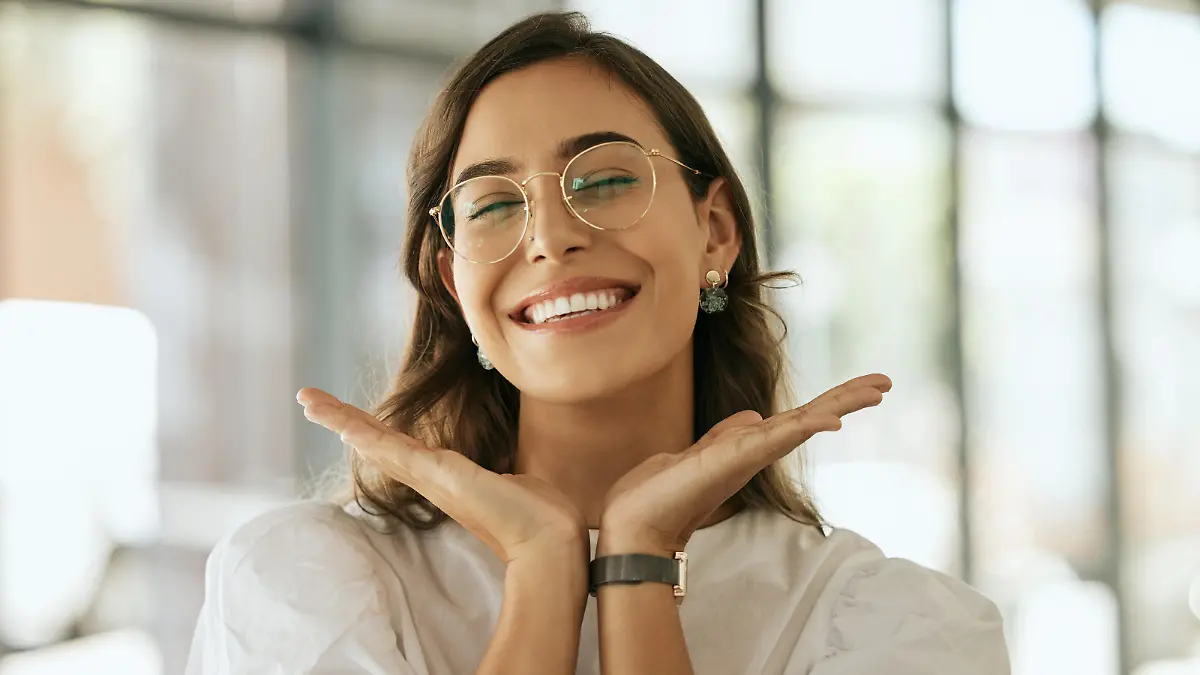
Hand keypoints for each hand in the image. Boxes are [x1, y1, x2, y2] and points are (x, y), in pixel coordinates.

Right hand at [297, 388, 587, 564]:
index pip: (398, 446)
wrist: (551, 540)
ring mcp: (432, 478)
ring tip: (309, 401)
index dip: (369, 429)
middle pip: (375, 443)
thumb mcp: (514, 482)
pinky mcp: (441, 476)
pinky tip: (344, 425)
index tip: (345, 417)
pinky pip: (396, 451)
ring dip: (341, 420)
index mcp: (446, 477)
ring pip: (377, 444)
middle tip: (306, 400)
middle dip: (340, 419)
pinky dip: (368, 436)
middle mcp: (431, 478)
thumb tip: (512, 476)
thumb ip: (503, 475)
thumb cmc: (540, 516)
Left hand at [599, 374, 891, 555]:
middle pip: (810, 418)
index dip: (830, 402)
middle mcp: (755, 452)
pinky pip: (777, 438)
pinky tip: (832, 420)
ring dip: (840, 405)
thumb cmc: (659, 494)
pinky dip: (805, 428)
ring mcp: (748, 456)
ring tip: (876, 389)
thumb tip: (752, 416)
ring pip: (803, 423)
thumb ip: (726, 435)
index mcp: (748, 447)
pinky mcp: (735, 460)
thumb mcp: (698, 453)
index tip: (864, 387)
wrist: (634, 524)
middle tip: (886, 382)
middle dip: (847, 399)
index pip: (797, 418)